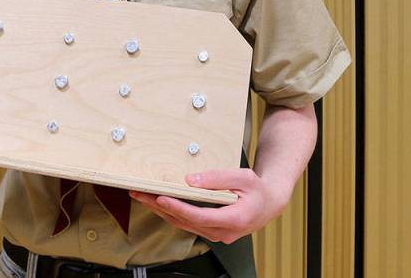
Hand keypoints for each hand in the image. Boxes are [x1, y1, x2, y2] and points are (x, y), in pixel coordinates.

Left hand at [129, 168, 290, 243]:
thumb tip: (190, 180)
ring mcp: (217, 234)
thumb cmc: (259, 190)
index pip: (199, 216)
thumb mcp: (242, 177)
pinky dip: (172, 213)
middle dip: (160, 207)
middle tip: (140, 194)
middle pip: (186, 221)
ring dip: (162, 211)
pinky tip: (158, 204)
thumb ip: (216, 178)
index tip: (161, 198)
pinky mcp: (212, 231)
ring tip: (143, 196)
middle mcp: (224, 232)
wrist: (270, 203)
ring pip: (184, 224)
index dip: (178, 208)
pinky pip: (188, 224)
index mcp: (234, 219)